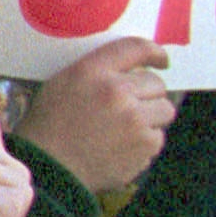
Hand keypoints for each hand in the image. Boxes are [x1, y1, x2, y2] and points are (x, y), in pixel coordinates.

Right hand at [14, 36, 173, 193]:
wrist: (50, 168)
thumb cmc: (50, 124)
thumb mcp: (62, 84)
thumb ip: (96, 72)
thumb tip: (133, 71)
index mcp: (92, 71)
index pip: (136, 48)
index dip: (154, 52)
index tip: (161, 60)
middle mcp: (117, 91)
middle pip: (155, 83)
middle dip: (148, 93)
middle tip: (131, 105)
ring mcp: (135, 119)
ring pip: (165, 109)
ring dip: (151, 116)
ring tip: (128, 127)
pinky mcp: (145, 145)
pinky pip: (158, 136)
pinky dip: (145, 140)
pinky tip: (122, 145)